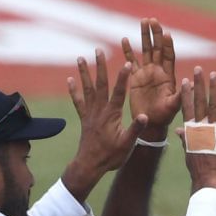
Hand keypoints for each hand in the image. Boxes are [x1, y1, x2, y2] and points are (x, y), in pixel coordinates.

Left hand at [61, 47, 141, 199]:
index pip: (119, 93)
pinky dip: (74, 90)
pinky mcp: (84, 119)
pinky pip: (78, 102)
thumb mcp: (127, 144)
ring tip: (81, 58)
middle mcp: (99, 111)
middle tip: (99, 50)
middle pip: (100, 85)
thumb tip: (145, 116)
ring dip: (84, 73)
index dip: (123, 77)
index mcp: (112, 115)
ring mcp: (90, 114)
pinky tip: (70, 79)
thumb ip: (135, 129)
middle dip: (100, 67)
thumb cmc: (110, 156)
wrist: (90, 165)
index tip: (127, 63)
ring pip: (87, 89)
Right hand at [121, 17, 181, 135]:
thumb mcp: (174, 106)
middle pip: (157, 48)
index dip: (168, 45)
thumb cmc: (164, 117)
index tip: (166, 33)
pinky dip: (128, 50)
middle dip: (155, 34)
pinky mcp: (135, 78)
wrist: (150, 124)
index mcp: (168, 76)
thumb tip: (191, 83)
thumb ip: (181, 95)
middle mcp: (158, 71)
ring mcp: (146, 73)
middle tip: (152, 20)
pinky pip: (131, 61)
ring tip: (143, 21)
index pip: (168, 56)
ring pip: (145, 51)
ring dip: (144, 36)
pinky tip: (125, 39)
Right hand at [180, 68, 215, 194]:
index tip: (184, 81)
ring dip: (213, 89)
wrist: (209, 180)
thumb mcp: (190, 153)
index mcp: (191, 131)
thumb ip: (187, 139)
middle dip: (198, 85)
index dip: (186, 94)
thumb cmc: (200, 170)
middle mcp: (200, 127)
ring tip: (214, 75)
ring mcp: (213, 130)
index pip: (187, 109)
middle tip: (198, 69)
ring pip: (212, 105)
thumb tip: (179, 130)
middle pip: (198, 102)